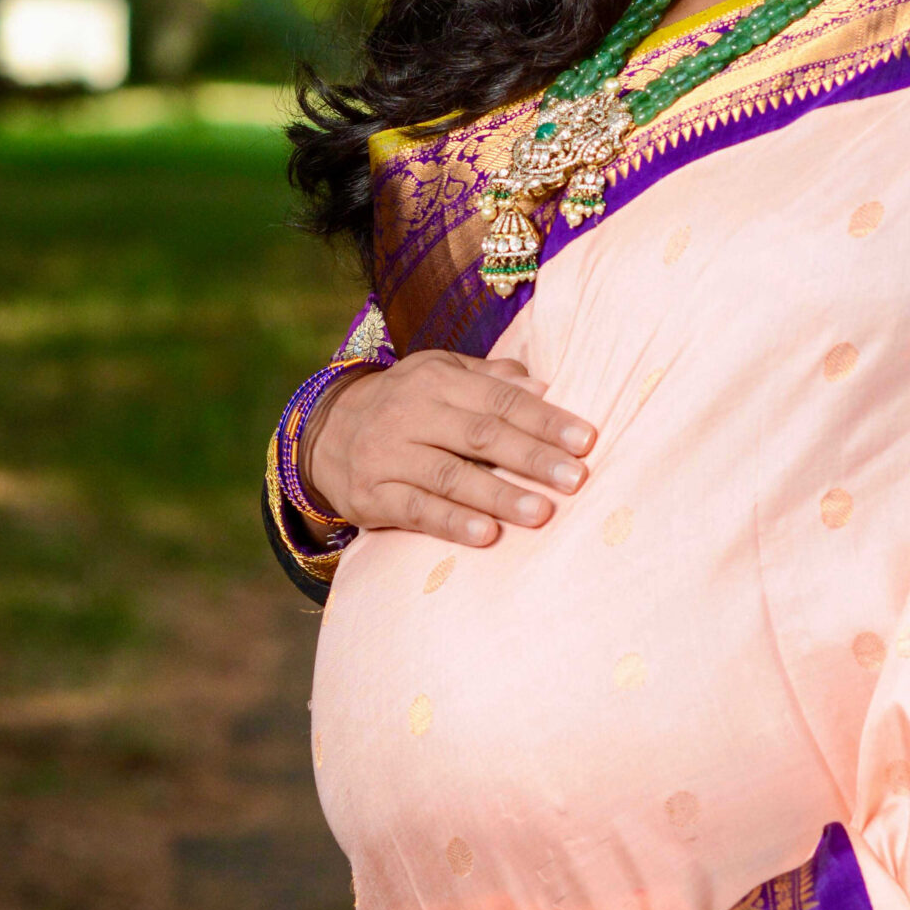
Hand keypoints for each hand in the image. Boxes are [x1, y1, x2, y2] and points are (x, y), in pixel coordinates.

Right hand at [297, 351, 595, 547]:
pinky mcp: (371, 496)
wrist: (323, 433)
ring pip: (450, 476)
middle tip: (575, 479)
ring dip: (499, 495)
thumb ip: (489, 378)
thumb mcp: (438, 374)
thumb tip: (543, 385)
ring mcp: (388, 456)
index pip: (500, 399)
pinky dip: (452, 523)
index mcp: (436, 380)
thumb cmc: (405, 403)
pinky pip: (416, 510)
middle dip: (532, 457)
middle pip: (480, 435)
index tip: (586, 440)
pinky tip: (487, 535)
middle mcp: (411, 414)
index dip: (545, 419)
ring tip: (541, 512)